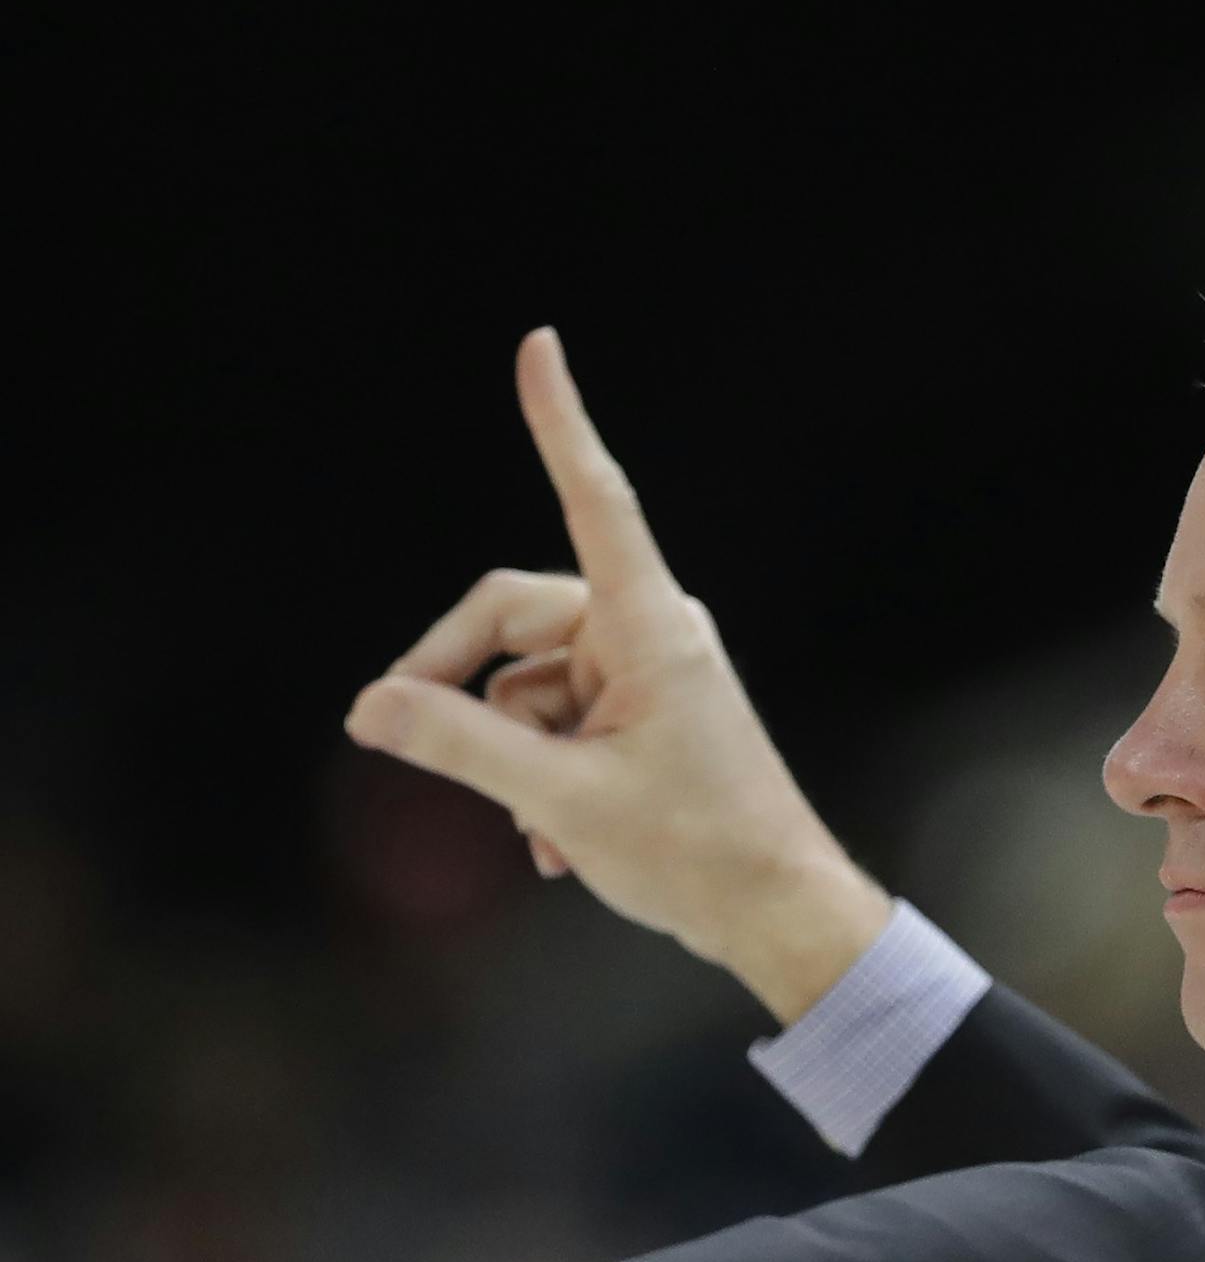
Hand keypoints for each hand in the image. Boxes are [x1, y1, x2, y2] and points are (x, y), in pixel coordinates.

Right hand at [344, 326, 890, 1023]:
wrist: (776, 915)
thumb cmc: (697, 852)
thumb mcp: (562, 800)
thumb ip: (460, 746)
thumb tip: (372, 708)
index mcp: (648, 627)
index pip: (594, 499)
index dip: (561, 423)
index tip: (540, 346)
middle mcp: (652, 634)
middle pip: (516, 616)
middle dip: (462, 683)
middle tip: (398, 732)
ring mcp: (653, 677)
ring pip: (533, 685)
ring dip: (512, 754)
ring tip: (537, 829)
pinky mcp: (652, 718)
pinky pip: (565, 723)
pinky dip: (546, 776)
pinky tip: (558, 845)